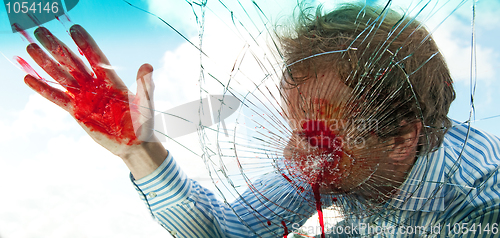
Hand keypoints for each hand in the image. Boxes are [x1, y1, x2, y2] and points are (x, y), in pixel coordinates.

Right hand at [24, 25, 156, 157]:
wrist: (134, 144)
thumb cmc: (143, 122)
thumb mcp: (146, 102)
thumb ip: (145, 84)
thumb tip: (147, 65)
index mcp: (111, 80)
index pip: (95, 57)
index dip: (85, 44)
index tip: (74, 29)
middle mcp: (95, 85)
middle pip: (73, 63)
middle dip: (58, 48)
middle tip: (41, 32)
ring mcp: (84, 98)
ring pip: (62, 77)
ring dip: (46, 64)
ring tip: (31, 49)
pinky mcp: (77, 111)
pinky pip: (57, 98)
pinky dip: (44, 89)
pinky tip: (29, 79)